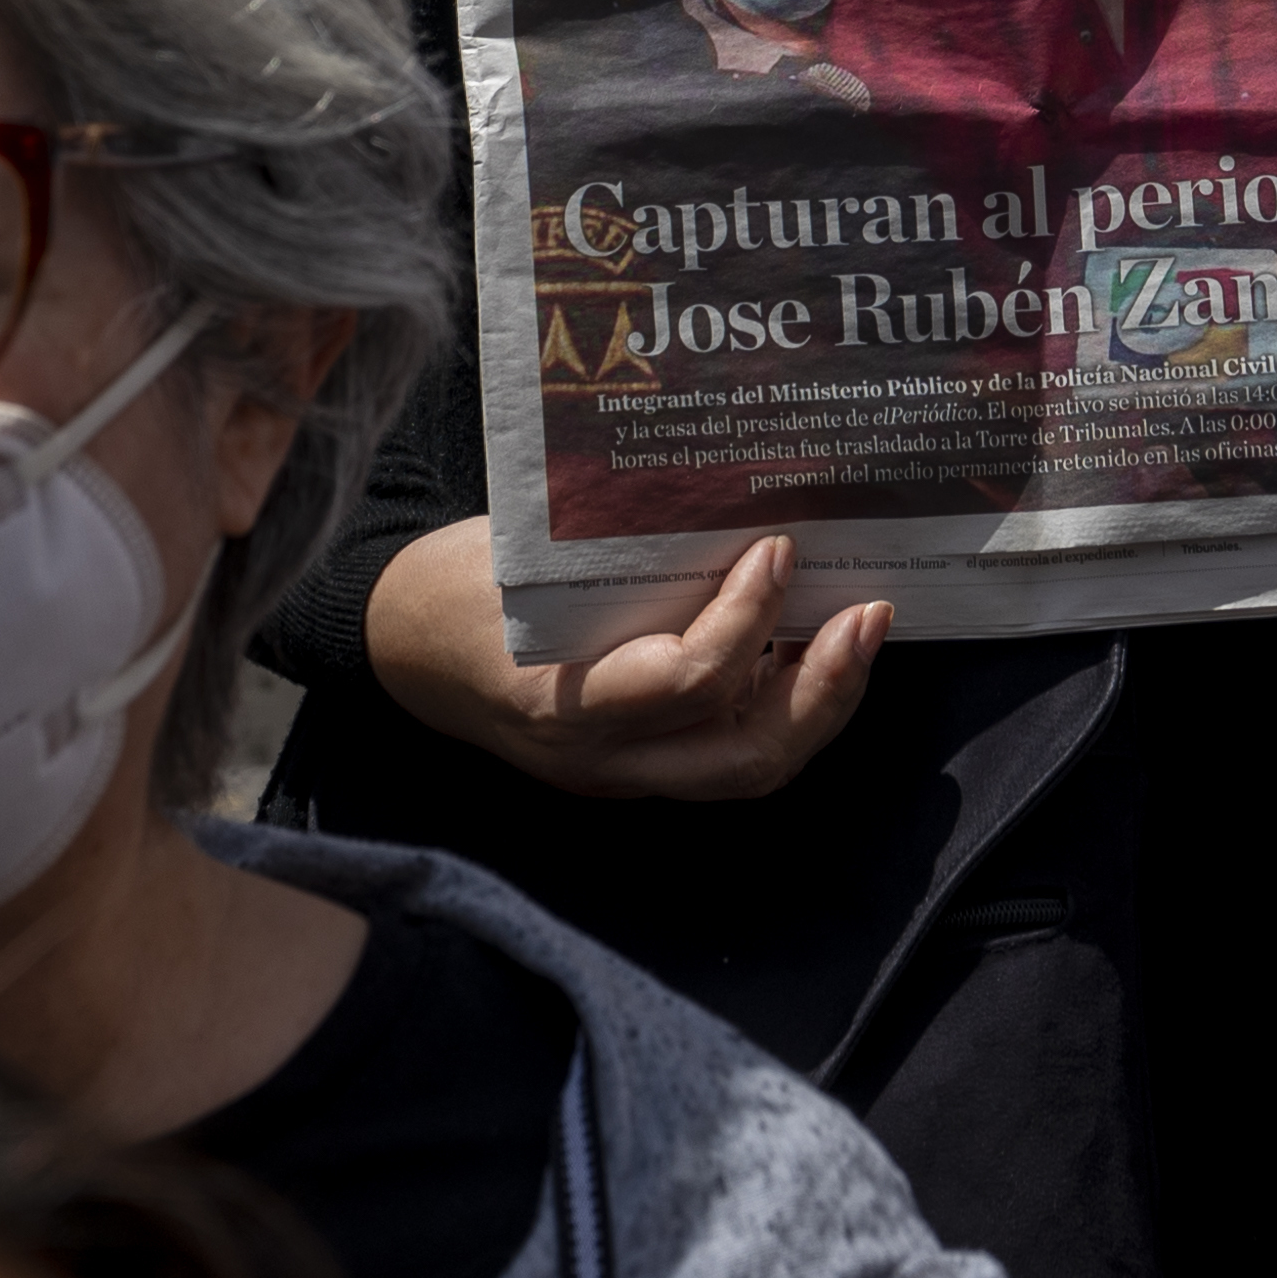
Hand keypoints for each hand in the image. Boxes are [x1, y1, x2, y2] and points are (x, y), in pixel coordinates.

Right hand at [363, 520, 884, 802]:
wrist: (407, 645)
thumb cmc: (471, 580)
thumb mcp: (532, 552)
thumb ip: (629, 548)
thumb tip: (747, 500)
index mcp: (559, 698)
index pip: (686, 683)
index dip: (748, 618)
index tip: (779, 548)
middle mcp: (599, 758)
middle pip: (745, 759)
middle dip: (826, 691)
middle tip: (869, 614)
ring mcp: (623, 777)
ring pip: (751, 770)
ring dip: (822, 703)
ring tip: (859, 630)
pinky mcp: (642, 772)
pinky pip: (735, 754)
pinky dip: (789, 707)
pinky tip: (814, 649)